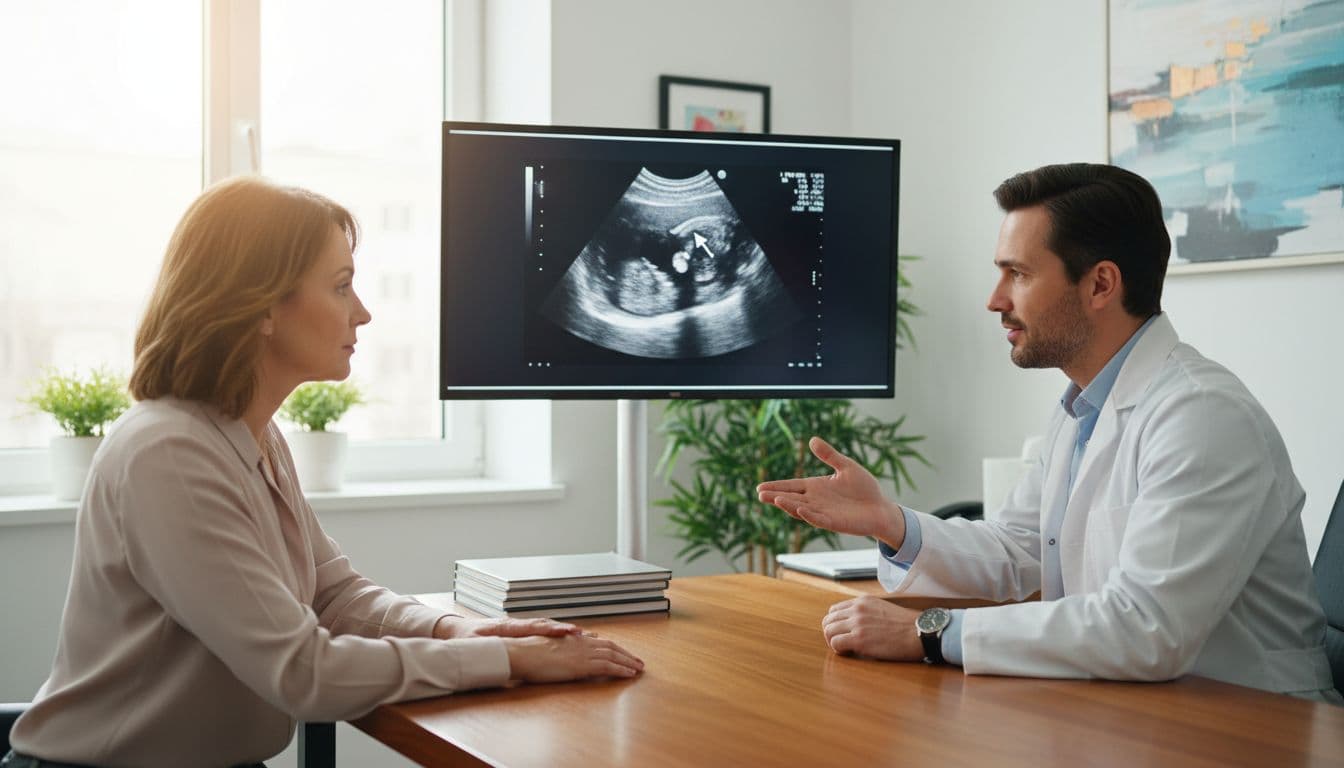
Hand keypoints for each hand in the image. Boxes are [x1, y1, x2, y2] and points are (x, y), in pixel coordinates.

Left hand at [433, 616, 580, 640]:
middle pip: (544, 625)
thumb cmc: (465, 639)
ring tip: (585, 635)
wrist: (458, 630)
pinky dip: (559, 633)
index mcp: (505, 627)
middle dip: (563, 629)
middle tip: (582, 634)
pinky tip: (573, 637)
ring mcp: (520, 626)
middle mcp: (516, 624)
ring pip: (547, 626)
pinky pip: (544, 631)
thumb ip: (480, 647)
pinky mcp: (522, 631)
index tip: (564, 631)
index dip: (548, 629)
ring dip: (565, 631)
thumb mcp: (471, 645)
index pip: (531, 627)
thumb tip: (484, 649)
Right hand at [504, 633, 644, 682]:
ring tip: (639, 669)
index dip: (615, 648)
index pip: (601, 642)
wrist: (523, 654)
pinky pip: (608, 666)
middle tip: (639, 662)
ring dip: (628, 662)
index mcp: (574, 639)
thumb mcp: (549, 647)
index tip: (624, 653)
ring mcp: (583, 654)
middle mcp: (582, 644)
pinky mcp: (582, 665)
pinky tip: (630, 674)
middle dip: (626, 654)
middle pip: (611, 647)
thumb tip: (573, 646)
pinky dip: (621, 670)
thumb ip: (564, 646)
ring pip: (613, 656)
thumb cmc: (530, 653)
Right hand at [756, 436, 905, 547]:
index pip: (791, 486)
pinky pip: (818, 519)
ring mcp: (823, 513)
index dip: (776, 486)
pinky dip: (809, 515)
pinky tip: (801, 509)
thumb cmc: (864, 488)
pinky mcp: (834, 522)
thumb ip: (829, 455)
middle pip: (791, 498)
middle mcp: (815, 501)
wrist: (880, 508)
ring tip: (776, 499)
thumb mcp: (846, 466)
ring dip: (789, 505)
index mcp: (816, 487)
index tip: (759, 487)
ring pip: (801, 509)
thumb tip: (812, 439)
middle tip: (760, 494)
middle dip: (775, 496)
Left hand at [821, 595, 923, 660]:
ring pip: (828, 630)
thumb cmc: (908, 625)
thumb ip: (868, 613)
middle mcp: (857, 609)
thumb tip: (858, 624)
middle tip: (841, 642)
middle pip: (828, 620)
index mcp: (863, 601)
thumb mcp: (884, 609)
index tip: (843, 633)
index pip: (835, 610)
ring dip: (833, 641)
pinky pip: (835, 643)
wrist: (920, 632)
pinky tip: (849, 652)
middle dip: (831, 632)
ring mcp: (857, 623)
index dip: (836, 623)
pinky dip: (838, 650)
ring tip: (845, 648)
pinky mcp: (859, 639)